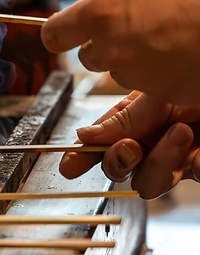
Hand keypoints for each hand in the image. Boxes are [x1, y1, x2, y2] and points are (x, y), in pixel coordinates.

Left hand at [41, 0, 199, 103]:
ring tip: (165, 39)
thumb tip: (87, 17)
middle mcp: (112, 48)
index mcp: (101, 14)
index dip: (59, 34)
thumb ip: (107, 3)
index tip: (62, 34)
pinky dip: (157, 76)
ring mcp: (139, 74)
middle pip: (87, 57)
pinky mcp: (164, 93)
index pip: (55, 34)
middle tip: (134, 29)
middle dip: (103, 46)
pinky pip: (146, 87)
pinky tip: (178, 54)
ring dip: (131, 61)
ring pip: (117, 73)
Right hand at [60, 91, 199, 198]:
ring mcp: (176, 155)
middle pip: (118, 165)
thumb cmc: (198, 72)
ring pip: (146, 182)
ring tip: (182, 132)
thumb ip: (123, 119)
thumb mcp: (157, 92)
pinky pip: (187, 178)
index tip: (67, 166)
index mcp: (137, 113)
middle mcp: (152, 136)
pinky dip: (194, 164)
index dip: (83, 153)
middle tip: (131, 147)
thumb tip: (84, 134)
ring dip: (159, 161)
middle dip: (118, 160)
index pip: (101, 136)